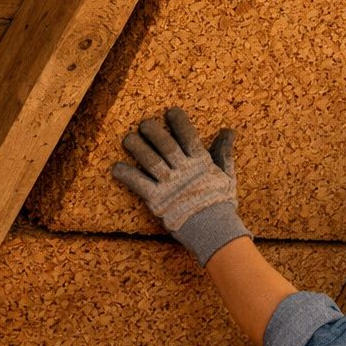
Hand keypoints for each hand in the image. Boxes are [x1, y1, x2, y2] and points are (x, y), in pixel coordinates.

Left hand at [111, 107, 248, 266]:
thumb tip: (229, 131)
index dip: (179, 122)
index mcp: (201, 164)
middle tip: (144, 124)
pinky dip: (126, 175)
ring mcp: (169, 185)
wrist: (215, 232)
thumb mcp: (228, 176)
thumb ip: (224, 153)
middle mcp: (184, 171)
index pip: (189, 137)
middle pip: (165, 145)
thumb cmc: (221, 204)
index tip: (170, 112)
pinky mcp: (157, 200)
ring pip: (149, 160)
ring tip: (128, 139)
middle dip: (153, 131)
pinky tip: (116, 167)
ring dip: (136, 147)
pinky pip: (138, 184)